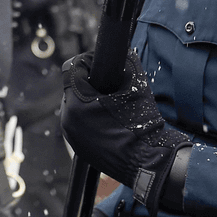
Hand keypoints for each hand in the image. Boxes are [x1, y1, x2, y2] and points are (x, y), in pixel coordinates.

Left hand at [61, 50, 190, 214]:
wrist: (149, 161)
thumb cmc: (142, 126)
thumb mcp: (135, 85)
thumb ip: (125, 64)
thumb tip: (121, 54)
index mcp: (76, 103)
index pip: (71, 69)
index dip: (86, 62)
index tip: (99, 63)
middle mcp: (68, 120)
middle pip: (72, 88)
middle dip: (88, 83)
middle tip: (108, 85)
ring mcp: (71, 136)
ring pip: (75, 106)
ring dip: (88, 100)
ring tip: (110, 103)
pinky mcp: (78, 147)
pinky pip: (79, 124)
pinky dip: (89, 118)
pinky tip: (108, 119)